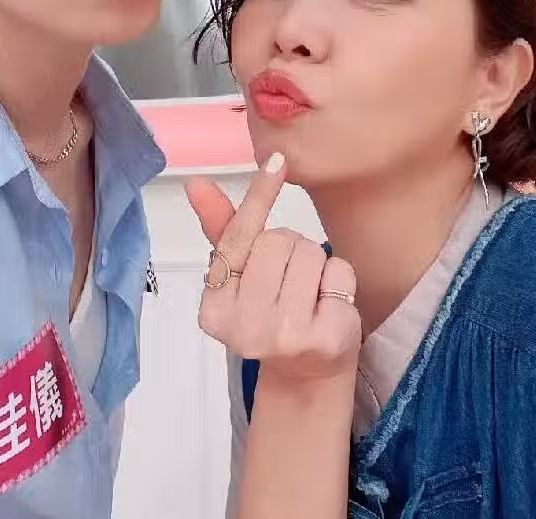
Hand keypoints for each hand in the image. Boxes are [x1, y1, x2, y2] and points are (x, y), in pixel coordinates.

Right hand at [186, 154, 361, 385]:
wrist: (305, 375)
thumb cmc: (269, 313)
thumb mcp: (240, 276)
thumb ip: (221, 228)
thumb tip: (196, 183)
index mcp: (214, 308)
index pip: (238, 237)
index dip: (259, 196)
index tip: (276, 161)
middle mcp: (244, 327)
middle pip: (279, 239)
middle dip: (290, 247)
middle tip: (287, 278)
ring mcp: (285, 335)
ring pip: (311, 252)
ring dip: (316, 263)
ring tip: (307, 293)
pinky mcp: (326, 339)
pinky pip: (340, 272)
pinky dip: (340, 280)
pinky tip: (328, 306)